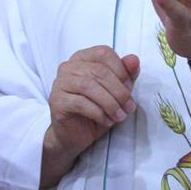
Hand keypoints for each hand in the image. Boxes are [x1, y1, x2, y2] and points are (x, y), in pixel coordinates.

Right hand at [41, 46, 139, 187]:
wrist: (74, 136)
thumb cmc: (94, 110)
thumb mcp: (115, 92)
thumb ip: (125, 74)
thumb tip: (134, 59)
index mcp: (83, 58)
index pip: (104, 53)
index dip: (121, 70)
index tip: (130, 88)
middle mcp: (68, 67)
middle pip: (99, 71)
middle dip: (119, 91)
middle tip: (129, 107)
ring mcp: (60, 83)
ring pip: (89, 86)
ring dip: (110, 103)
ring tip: (120, 116)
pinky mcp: (57, 101)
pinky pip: (80, 103)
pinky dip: (98, 113)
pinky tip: (106, 121)